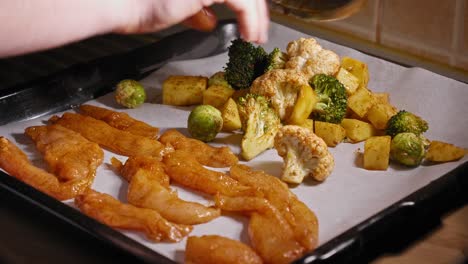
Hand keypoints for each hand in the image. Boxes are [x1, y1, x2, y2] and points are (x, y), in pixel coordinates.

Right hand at [116, 0, 268, 42]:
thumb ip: (197, 9)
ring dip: (258, 17)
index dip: (249, 4)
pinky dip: (251, 20)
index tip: (254, 23)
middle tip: (260, 32)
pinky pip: (241, 3)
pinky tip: (250, 36)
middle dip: (258, 10)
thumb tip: (210, 19)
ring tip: (257, 37)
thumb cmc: (139, 5)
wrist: (124, 4)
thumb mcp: (178, 8)